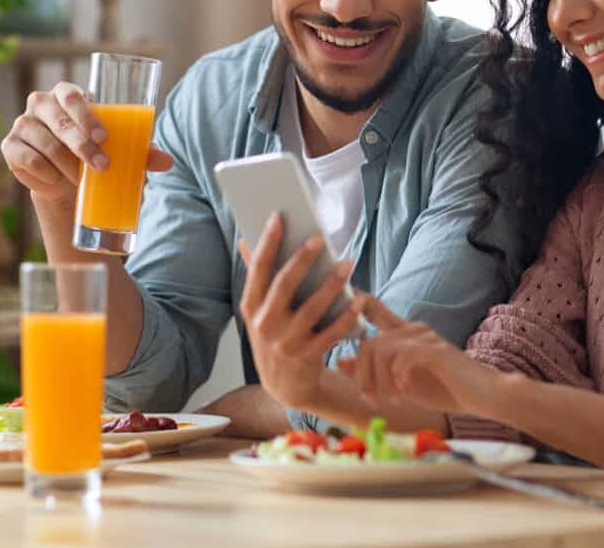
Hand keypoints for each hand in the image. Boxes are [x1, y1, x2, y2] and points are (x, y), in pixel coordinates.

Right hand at [0, 82, 172, 204]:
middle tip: (103, 166)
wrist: (66, 182)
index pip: (72, 95)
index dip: (86, 115)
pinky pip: (29, 161)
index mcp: (66, 94)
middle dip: (82, 146)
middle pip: (60, 121)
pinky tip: (58, 181)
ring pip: (46, 145)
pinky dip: (47, 174)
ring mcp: (23, 124)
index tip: (104, 138)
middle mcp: (41, 104)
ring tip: (84, 180)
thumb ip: (142, 152)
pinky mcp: (10, 147)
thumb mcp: (120, 151)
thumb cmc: (96, 154)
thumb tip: (167, 161)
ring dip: (68, 165)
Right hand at [238, 213, 364, 409]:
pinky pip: (331, 333)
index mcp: (251, 308)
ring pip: (311, 309)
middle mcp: (265, 325)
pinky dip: (346, 316)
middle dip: (302, 260)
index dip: (267, 243)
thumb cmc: (275, 334)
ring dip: (331, 284)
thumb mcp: (259, 310)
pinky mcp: (308, 358)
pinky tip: (359, 298)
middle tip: (320, 238)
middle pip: (284, 286)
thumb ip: (257, 276)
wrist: (284, 386)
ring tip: (347, 263)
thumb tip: (245, 238)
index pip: (258, 270)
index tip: (278, 217)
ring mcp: (286, 343)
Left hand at [340, 295, 497, 415]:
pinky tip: (406, 391)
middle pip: (368, 343)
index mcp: (406, 335)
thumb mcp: (403, 384)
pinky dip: (398, 377)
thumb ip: (374, 372)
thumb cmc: (446, 389)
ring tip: (392, 400)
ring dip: (379, 382)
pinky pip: (403, 357)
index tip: (343, 299)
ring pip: (381, 351)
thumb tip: (342, 362)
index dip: (357, 303)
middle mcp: (414, 331)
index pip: (377, 311)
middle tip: (372, 400)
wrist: (485, 396)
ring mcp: (426, 338)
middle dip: (363, 377)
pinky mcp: (436, 351)